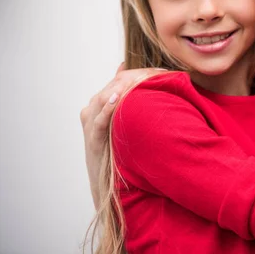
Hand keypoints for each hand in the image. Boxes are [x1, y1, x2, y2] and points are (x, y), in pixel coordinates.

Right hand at [80, 63, 166, 206]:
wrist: (106, 182)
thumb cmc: (118, 148)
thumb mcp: (124, 122)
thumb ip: (126, 99)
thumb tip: (130, 71)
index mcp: (100, 103)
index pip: (120, 79)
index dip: (141, 73)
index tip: (164, 71)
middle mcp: (92, 110)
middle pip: (113, 85)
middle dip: (136, 77)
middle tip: (160, 73)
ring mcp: (90, 123)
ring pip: (104, 98)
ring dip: (124, 87)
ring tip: (142, 79)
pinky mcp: (92, 139)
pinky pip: (98, 120)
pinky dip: (107, 108)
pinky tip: (117, 98)